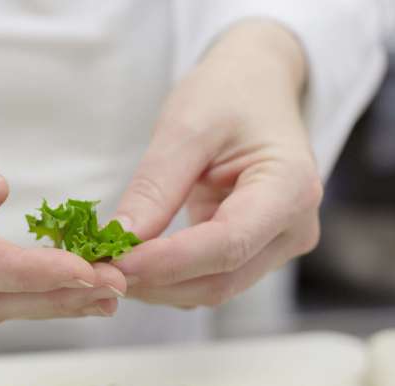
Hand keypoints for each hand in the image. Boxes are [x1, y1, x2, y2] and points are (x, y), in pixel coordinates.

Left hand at [112, 21, 322, 307]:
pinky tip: (134, 263)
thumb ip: (155, 187)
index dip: (167, 262)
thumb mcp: (186, 126)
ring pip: (213, 288)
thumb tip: (120, 239)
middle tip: (100, 270)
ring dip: (158, 286)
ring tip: (110, 266)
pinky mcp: (255, 254)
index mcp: (292, 188)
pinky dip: (168, 279)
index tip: (114, 263)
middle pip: (220, 279)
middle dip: (156, 281)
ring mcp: (278, 247)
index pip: (227, 245)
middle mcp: (294, 229)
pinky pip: (209, 279)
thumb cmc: (228, 94)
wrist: (256, 88)